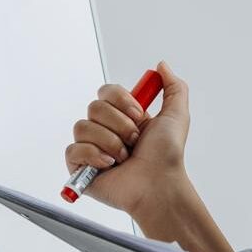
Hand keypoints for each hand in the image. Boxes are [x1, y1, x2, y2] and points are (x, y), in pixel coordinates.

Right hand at [63, 60, 190, 215]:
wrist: (158, 185)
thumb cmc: (167, 157)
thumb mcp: (177, 115)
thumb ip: (174, 87)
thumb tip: (161, 65)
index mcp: (123, 116)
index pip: (106, 91)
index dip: (120, 100)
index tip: (139, 115)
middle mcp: (105, 130)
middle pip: (94, 107)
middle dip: (119, 124)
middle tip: (134, 140)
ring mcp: (91, 148)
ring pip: (82, 127)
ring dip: (110, 142)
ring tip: (124, 157)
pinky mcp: (80, 166)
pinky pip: (74, 149)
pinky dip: (94, 155)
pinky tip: (110, 165)